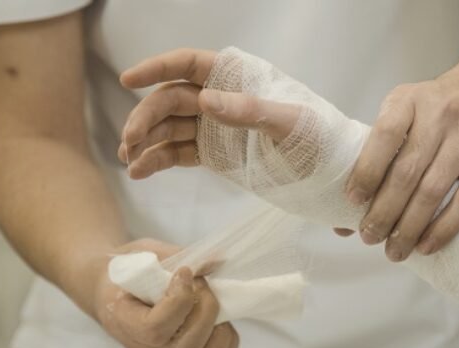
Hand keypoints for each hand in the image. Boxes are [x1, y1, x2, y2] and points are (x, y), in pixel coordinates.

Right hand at [93, 238, 238, 347]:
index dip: (180, 301)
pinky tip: (221, 320)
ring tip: (214, 305)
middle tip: (202, 284)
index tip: (184, 272)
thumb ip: (177, 256)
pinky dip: (225, 347)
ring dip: (219, 334)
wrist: (111, 286)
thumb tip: (217, 261)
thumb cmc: (125, 268)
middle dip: (206, 312)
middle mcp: (142, 347)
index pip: (155, 329)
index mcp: (123, 320)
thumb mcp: (144, 252)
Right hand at [118, 48, 301, 177]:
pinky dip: (156, 160)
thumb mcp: (288, 123)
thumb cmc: (318, 137)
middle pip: (170, 100)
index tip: (128, 79)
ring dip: (144, 141)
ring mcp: (213, 127)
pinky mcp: (212, 154)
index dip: (156, 68)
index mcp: (236, 78)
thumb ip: (249, 111)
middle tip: (129, 142)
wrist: (330, 171)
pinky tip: (138, 172)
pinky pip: (177, 152)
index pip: (189, 64)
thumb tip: (206, 100)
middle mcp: (220, 99)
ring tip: (128, 161)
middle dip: (145, 118)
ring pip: (168, 127)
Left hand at [341, 69, 458, 260]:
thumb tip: (346, 206)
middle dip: (384, 211)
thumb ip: (381, 148)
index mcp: (410, 101)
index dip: (367, 171)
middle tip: (369, 237)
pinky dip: (444, 228)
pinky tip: (426, 245)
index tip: (353, 201)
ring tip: (394, 251)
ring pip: (433, 191)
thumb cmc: (441, 105)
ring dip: (409, 227)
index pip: (385, 135)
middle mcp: (440, 116)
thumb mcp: (409, 107)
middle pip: (406, 172)